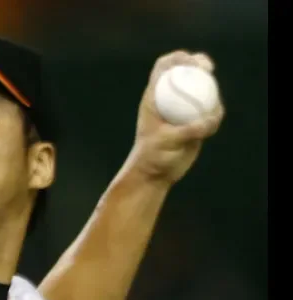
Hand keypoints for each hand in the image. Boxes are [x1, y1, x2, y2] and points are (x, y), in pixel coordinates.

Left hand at [130, 50, 224, 185]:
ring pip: (201, 90)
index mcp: (154, 96)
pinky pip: (210, 111)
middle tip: (208, 70)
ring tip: (211, 106)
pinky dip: (214, 112)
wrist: (155, 173)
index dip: (179, 58)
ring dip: (210, 91)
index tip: (192, 63)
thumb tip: (210, 119)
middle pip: (187, 72)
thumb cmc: (152, 155)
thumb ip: (189, 129)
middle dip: (200, 64)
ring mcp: (183, 110)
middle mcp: (169, 99)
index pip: (164, 67)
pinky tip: (213, 120)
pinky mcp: (195, 122)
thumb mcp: (167, 141)